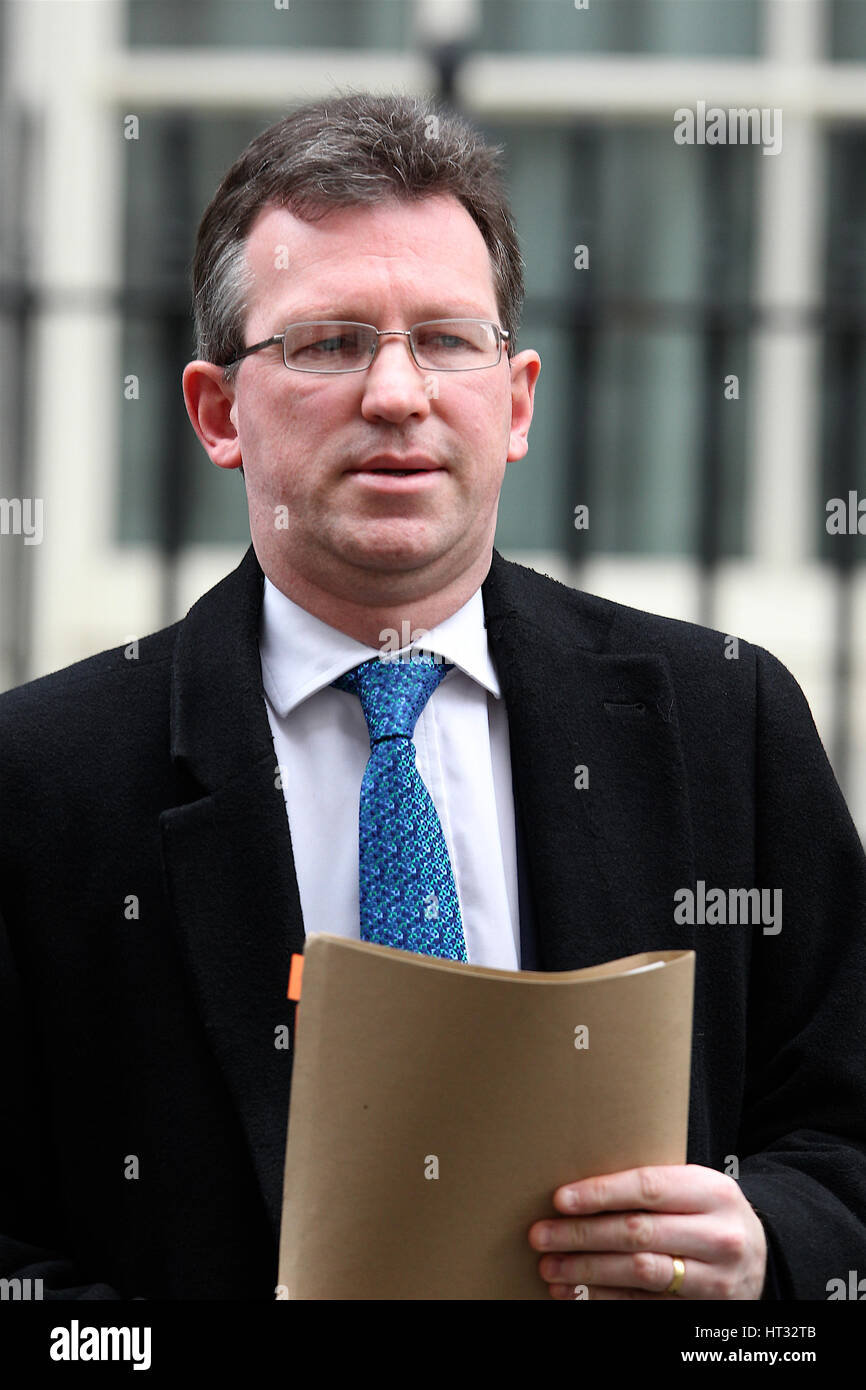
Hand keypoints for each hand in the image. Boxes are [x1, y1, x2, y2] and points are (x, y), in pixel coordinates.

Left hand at [528, 1164, 767, 1299]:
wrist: (763, 1256)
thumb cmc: (711, 1212)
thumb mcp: (695, 1187)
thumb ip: (653, 1186)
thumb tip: (579, 1188)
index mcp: (712, 1192)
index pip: (649, 1188)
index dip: (601, 1194)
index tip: (560, 1199)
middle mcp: (717, 1236)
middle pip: (638, 1234)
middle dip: (582, 1235)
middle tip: (541, 1236)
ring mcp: (714, 1279)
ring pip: (639, 1273)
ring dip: (587, 1272)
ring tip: (550, 1266)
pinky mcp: (702, 1309)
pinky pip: (645, 1303)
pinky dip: (605, 1298)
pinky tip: (575, 1293)